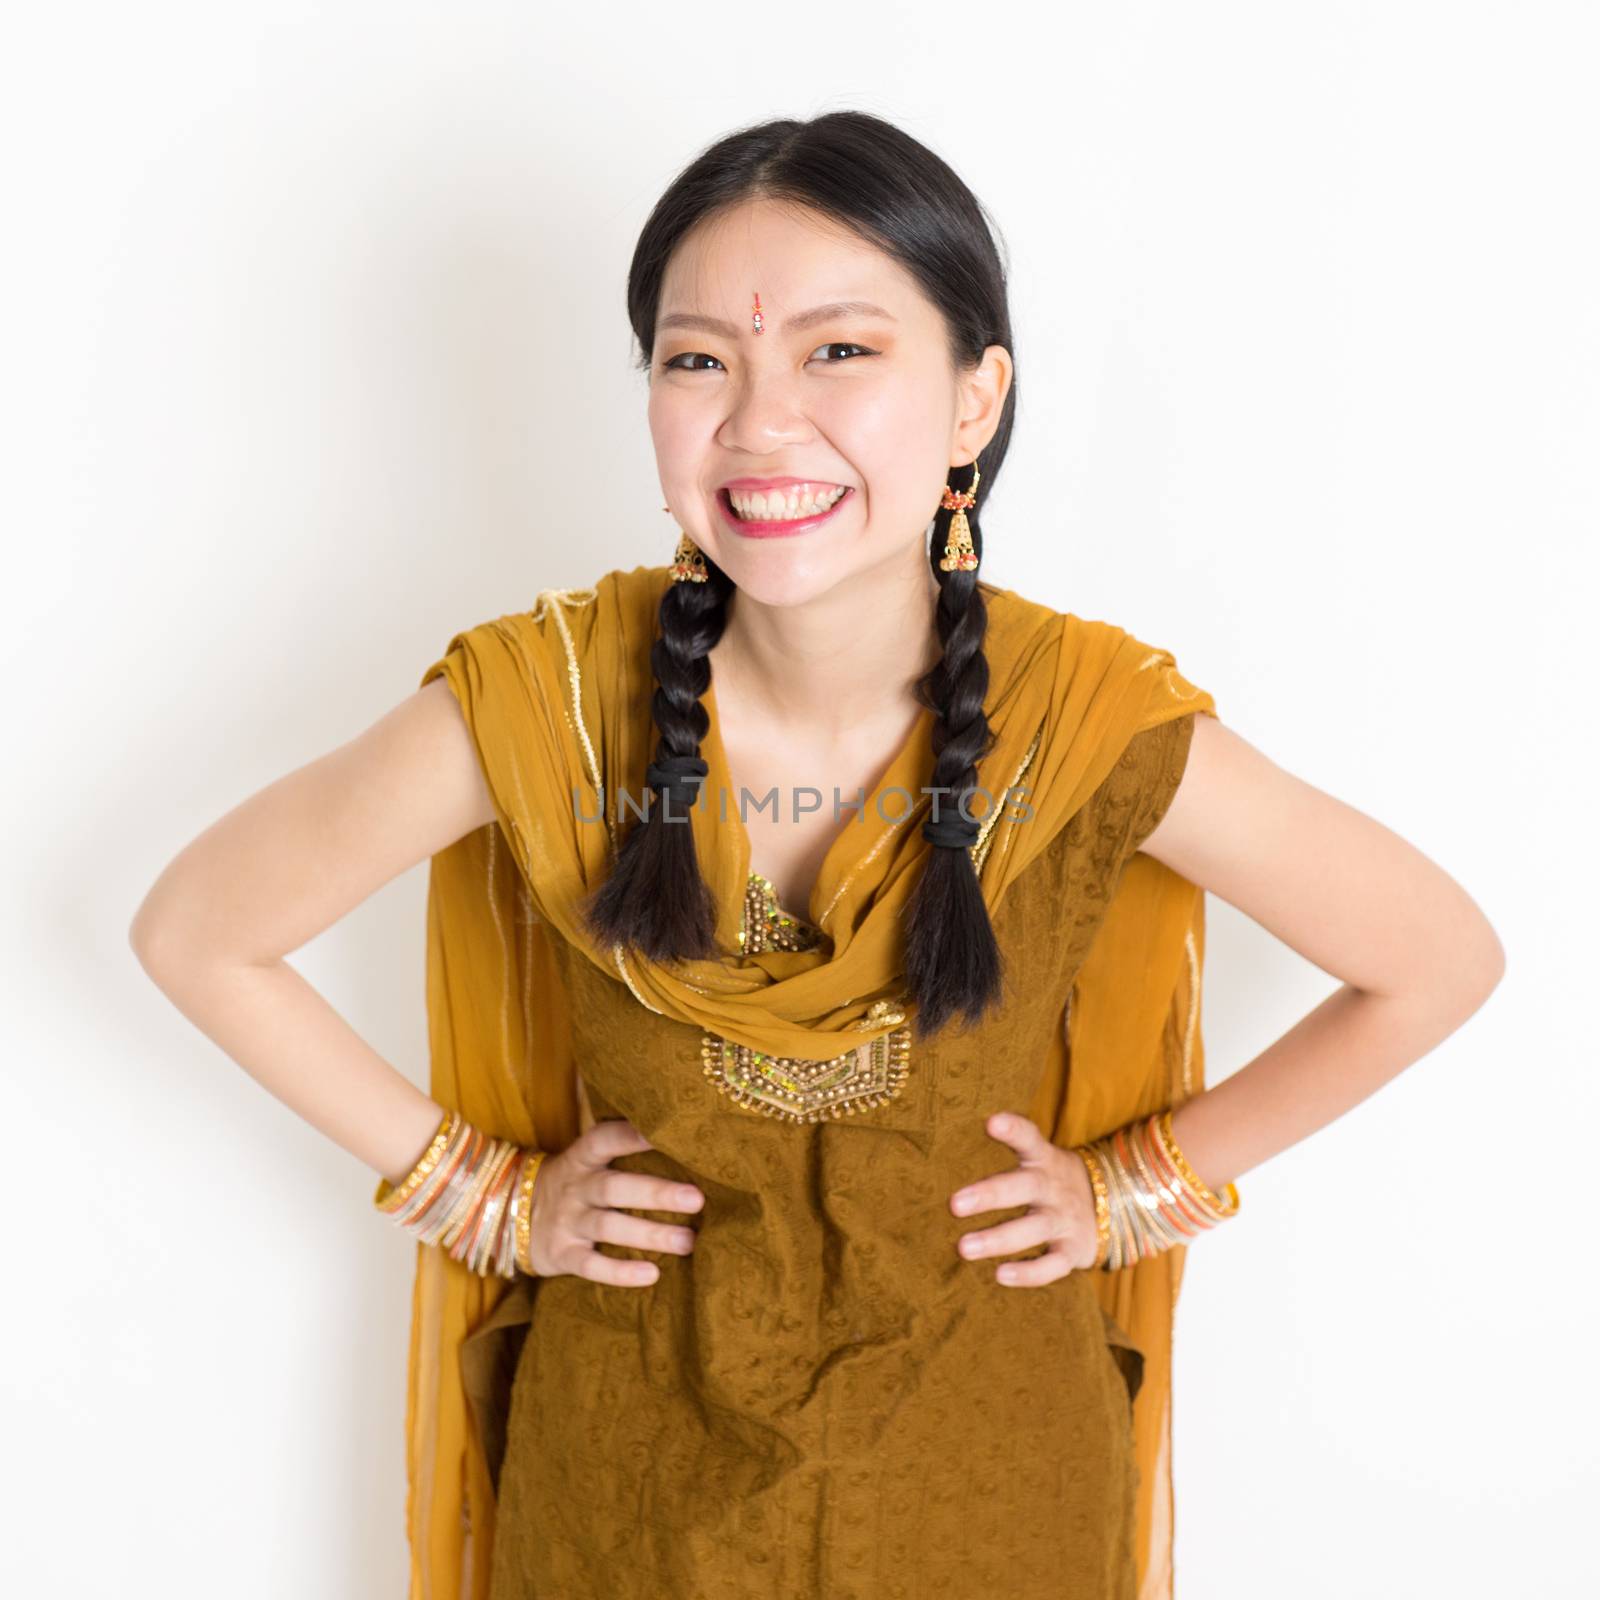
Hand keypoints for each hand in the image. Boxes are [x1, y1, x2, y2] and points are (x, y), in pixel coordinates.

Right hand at [525, 1118, 703, 1285]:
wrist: (513, 1215)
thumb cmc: (576, 1183)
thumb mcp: (588, 1161)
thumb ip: (622, 1150)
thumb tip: (683, 1140)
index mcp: (584, 1158)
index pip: (605, 1139)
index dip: (633, 1135)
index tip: (667, 1133)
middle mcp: (576, 1187)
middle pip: (614, 1187)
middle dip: (656, 1193)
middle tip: (697, 1199)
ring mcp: (567, 1221)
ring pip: (608, 1227)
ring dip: (649, 1234)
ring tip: (687, 1242)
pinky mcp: (562, 1254)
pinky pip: (590, 1265)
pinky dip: (619, 1271)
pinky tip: (651, 1274)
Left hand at [948, 1111, 1098, 1285]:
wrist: (1112, 1207)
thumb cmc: (1049, 1181)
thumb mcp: (1038, 1158)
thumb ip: (1004, 1156)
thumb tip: (940, 1155)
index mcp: (1042, 1159)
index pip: (1029, 1138)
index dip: (1013, 1130)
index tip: (991, 1122)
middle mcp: (1053, 1187)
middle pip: (1023, 1187)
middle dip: (990, 1194)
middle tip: (954, 1204)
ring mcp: (1065, 1219)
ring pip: (1033, 1228)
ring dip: (998, 1239)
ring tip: (963, 1248)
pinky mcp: (1073, 1251)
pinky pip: (1052, 1264)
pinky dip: (1029, 1273)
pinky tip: (1000, 1275)